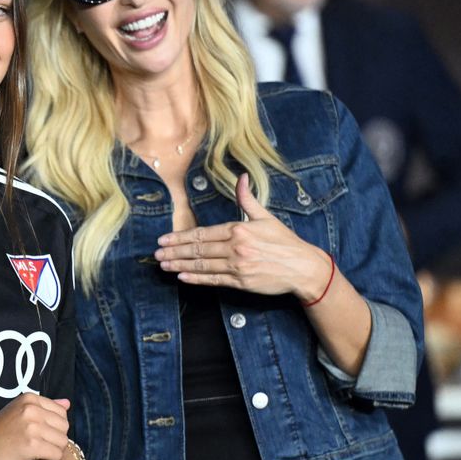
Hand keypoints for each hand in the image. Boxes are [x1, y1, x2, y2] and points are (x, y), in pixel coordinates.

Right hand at [0, 394, 68, 459]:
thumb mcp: (19, 414)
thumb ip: (44, 408)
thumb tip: (68, 403)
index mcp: (29, 398)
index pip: (61, 412)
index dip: (55, 429)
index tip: (42, 438)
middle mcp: (31, 408)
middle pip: (64, 426)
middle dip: (56, 441)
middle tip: (42, 450)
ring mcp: (31, 425)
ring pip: (63, 441)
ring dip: (55, 453)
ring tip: (40, 457)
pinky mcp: (31, 444)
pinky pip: (57, 454)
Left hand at [154, 173, 331, 299]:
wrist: (303, 267)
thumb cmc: (285, 241)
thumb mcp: (266, 217)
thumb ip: (247, 199)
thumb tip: (241, 177)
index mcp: (239, 229)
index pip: (202, 233)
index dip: (181, 236)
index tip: (165, 238)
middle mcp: (236, 248)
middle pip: (198, 250)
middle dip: (174, 251)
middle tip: (157, 253)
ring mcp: (238, 267)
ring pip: (202, 265)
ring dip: (180, 265)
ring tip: (164, 265)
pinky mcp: (241, 283)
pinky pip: (214, 280)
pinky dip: (197, 279)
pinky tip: (183, 278)